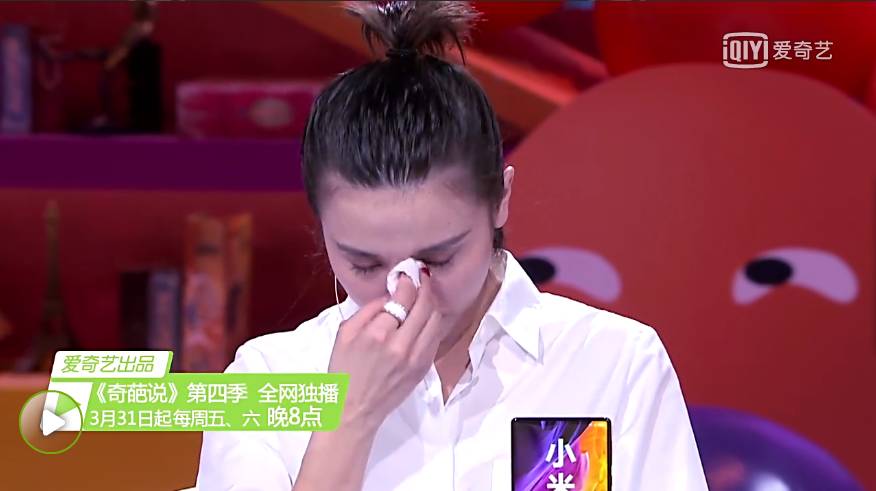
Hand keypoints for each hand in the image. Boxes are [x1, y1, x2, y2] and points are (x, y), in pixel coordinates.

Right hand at [328, 269, 441, 430]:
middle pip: (425, 305)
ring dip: (432, 302)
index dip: (408, 280)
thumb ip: (369, 310)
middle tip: (422, 275)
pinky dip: (433, 322)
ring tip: (425, 292)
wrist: (354, 410)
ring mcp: (416, 358)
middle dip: (425, 285)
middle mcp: (401, 345)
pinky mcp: (423, 368)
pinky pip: (435, 337)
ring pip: (435, 320)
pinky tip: (425, 315)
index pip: (404, 297)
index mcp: (378, 334)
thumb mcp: (344, 334)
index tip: (406, 273)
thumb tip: (391, 294)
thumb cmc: (344, 371)